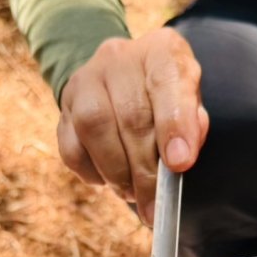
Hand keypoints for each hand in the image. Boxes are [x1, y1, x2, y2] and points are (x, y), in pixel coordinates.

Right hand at [57, 28, 209, 223]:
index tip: (179, 164)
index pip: (167, 82)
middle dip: (145, 170)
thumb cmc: (167, 100)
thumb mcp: (191, 104)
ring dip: (117, 173)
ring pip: (94, 129)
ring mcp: (85, 80)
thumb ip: (192, 126)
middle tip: (155, 206)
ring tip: (133, 194)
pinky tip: (109, 180)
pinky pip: (71, 147)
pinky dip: (92, 172)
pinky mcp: (64, 106)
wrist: (126, 82)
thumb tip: (179, 158)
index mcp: (161, 50)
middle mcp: (119, 57)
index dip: (173, 126)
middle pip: (130, 116)